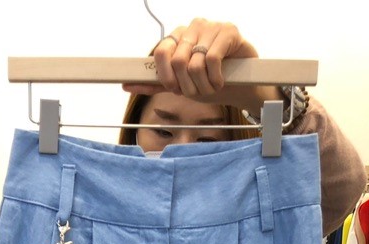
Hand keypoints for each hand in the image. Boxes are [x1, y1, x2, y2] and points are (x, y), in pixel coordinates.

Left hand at [122, 18, 279, 108]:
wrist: (242, 86)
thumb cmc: (211, 82)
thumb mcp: (180, 85)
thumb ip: (156, 83)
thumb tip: (127, 85)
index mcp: (178, 37)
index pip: (160, 52)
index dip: (166, 76)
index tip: (176, 89)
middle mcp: (193, 28)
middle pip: (177, 60)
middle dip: (187, 85)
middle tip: (198, 91)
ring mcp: (211, 27)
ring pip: (195, 63)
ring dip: (203, 85)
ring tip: (211, 87)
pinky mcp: (229, 31)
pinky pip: (212, 58)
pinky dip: (215, 78)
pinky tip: (221, 81)